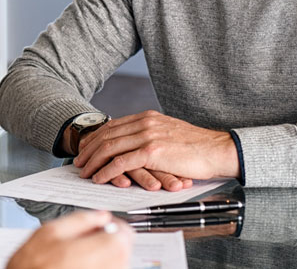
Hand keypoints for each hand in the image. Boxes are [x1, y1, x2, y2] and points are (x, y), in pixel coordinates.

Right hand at [7, 210, 132, 268]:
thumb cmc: (32, 267)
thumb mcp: (50, 232)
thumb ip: (80, 219)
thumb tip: (99, 215)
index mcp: (106, 249)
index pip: (125, 232)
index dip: (111, 225)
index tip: (100, 225)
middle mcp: (113, 267)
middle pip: (120, 248)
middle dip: (105, 240)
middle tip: (83, 239)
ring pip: (113, 262)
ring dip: (100, 255)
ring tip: (74, 256)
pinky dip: (94, 266)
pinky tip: (75, 266)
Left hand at [73, 110, 237, 189]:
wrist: (218, 150)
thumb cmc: (197, 147)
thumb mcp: (168, 133)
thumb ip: (150, 135)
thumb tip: (134, 145)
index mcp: (147, 117)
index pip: (112, 126)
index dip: (95, 138)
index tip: (86, 148)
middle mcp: (144, 123)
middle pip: (106, 135)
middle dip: (89, 150)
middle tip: (78, 163)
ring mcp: (147, 136)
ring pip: (109, 148)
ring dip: (93, 161)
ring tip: (85, 172)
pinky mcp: (152, 152)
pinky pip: (121, 162)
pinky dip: (107, 171)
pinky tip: (100, 178)